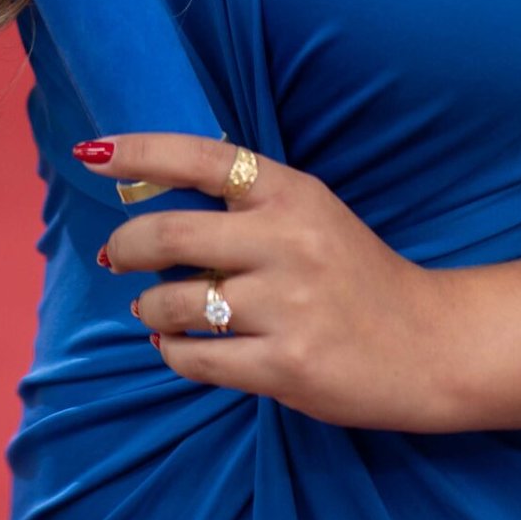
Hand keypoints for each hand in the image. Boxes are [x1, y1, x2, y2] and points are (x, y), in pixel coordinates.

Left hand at [94, 133, 462, 431]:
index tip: (91, 155)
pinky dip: (172, 353)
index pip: (204, 159)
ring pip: (173, 305)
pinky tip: (180, 346)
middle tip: (117, 257)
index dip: (140, 153)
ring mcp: (287, 306)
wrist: (429, 344)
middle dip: (126, 247)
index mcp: (294, 195)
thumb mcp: (313, 216)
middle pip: (168, 236)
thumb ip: (248, 206)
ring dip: (149, 310)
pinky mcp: (285, 365)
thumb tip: (150, 208)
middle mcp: (289, 242)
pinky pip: (193, 359)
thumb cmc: (357, 277)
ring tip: (158, 312)